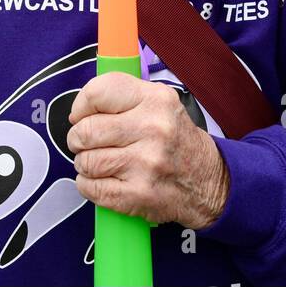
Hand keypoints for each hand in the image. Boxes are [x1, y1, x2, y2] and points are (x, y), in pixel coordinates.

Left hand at [67, 74, 229, 229]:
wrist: (207, 181)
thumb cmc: (175, 140)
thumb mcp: (160, 103)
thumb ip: (124, 96)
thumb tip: (81, 107)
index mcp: (155, 100)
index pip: (98, 92)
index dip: (81, 105)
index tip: (82, 115)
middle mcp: (153, 129)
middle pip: (86, 130)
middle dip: (78, 138)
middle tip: (86, 142)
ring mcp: (145, 164)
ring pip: (85, 160)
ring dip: (84, 163)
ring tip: (99, 162)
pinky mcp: (137, 194)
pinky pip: (90, 187)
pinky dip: (88, 184)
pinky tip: (103, 180)